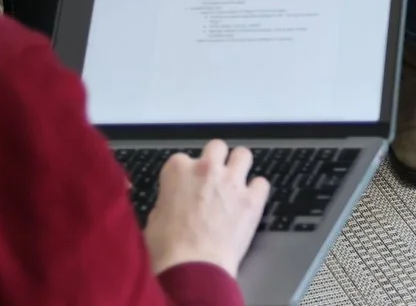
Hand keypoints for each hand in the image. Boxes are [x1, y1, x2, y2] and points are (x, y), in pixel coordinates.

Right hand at [143, 139, 268, 275]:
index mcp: (177, 171)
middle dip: (216, 161)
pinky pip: (262, 183)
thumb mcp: (154, 220)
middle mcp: (206, 169)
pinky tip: (250, 201)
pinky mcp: (251, 200)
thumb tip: (172, 207)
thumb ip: (166, 203)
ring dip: (239, 167)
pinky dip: (257, 191)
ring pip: (243, 155)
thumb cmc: (168, 250)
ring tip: (235, 183)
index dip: (185, 175)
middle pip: (216, 147)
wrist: (192, 269)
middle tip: (214, 179)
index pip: (182, 159)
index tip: (187, 187)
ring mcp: (231, 182)